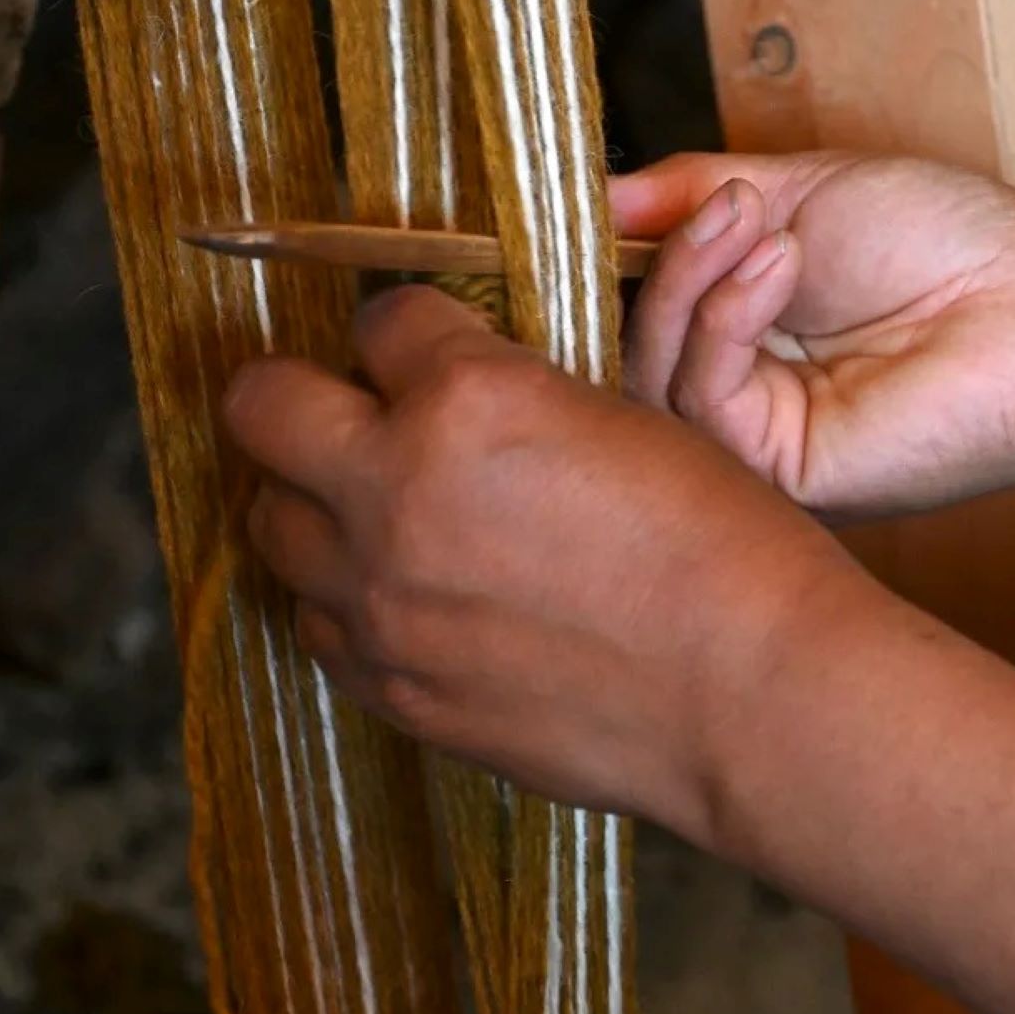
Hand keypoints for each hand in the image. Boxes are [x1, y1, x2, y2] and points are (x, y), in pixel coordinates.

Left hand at [222, 286, 874, 836]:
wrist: (753, 694)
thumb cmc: (723, 546)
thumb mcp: (621, 419)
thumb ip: (511, 399)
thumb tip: (455, 396)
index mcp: (469, 399)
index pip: (381, 319)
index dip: (410, 329)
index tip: (428, 348)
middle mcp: (396, 492)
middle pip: (261, 406)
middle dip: (300, 394)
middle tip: (349, 411)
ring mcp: (380, 601)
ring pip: (271, 522)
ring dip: (316, 504)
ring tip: (379, 514)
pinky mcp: (392, 687)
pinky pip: (316, 626)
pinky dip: (345, 603)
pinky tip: (408, 600)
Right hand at [613, 153, 1014, 516]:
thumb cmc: (946, 243)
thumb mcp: (797, 188)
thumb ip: (691, 193)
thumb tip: (597, 194)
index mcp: (745, 329)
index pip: (638, 303)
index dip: (615, 255)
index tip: (599, 201)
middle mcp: (741, 390)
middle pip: (632, 343)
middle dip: (662, 264)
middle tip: (710, 205)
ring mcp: (755, 438)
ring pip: (652, 373)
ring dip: (692, 280)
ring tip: (756, 224)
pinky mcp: (776, 471)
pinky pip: (701, 396)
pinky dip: (725, 316)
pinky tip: (780, 264)